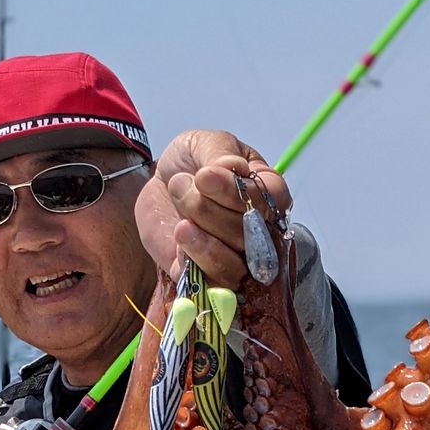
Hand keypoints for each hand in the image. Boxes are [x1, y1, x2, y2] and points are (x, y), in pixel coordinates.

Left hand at [135, 130, 290, 287]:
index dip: (238, 194)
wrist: (158, 185)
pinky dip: (192, 260)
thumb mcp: (204, 143)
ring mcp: (233, 260)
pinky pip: (207, 286)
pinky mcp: (203, 278)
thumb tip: (232, 169)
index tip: (205, 176)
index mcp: (266, 196)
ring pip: (233, 269)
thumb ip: (220, 154)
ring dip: (204, 241)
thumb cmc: (191, 163)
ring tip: (181, 218)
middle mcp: (258, 234)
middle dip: (210, 210)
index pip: (271, 204)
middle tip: (183, 184)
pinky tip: (179, 236)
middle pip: (250, 238)